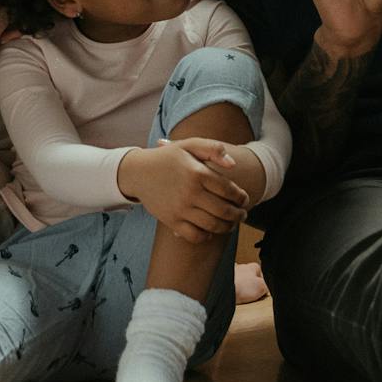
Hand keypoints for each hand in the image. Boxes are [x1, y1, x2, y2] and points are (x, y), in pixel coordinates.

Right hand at [118, 138, 249, 243]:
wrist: (138, 173)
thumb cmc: (167, 157)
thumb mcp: (189, 145)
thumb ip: (212, 148)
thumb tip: (233, 165)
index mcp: (197, 173)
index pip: (229, 190)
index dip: (241, 197)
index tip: (244, 199)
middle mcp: (190, 193)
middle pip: (224, 211)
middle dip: (238, 215)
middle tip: (242, 215)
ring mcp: (180, 209)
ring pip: (212, 225)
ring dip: (227, 227)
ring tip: (231, 224)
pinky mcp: (172, 221)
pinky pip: (194, 235)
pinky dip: (206, 236)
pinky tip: (209, 230)